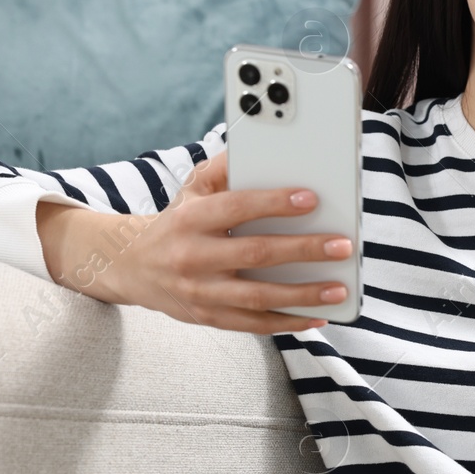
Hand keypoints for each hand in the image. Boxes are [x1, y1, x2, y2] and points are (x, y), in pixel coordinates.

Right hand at [37, 153, 352, 333]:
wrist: (132, 266)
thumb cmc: (177, 222)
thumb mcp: (192, 189)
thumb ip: (223, 168)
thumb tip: (260, 148)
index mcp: (190, 219)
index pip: (235, 208)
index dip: (273, 203)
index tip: (310, 199)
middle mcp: (192, 257)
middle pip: (254, 254)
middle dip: (303, 250)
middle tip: (342, 245)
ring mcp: (200, 292)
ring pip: (257, 297)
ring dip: (302, 295)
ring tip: (338, 288)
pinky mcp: (207, 317)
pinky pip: (252, 325)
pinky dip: (287, 323)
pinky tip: (317, 317)